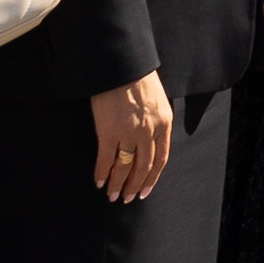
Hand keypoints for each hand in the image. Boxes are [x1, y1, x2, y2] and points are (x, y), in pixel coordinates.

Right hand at [90, 75, 171, 202]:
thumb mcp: (158, 100)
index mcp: (164, 123)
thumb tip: (151, 142)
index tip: (145, 191)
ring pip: (124, 167)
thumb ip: (156, 122)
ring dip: (118, 184)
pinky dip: (102, 173)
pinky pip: (105, 159)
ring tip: (112, 195)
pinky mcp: (108, 131)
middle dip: (135, 186)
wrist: (121, 64)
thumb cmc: (138, 79)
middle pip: (143, 167)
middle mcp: (149, 131)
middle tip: (127, 198)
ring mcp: (128, 132)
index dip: (152, 178)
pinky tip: (99, 182)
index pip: (161, 159)